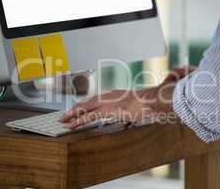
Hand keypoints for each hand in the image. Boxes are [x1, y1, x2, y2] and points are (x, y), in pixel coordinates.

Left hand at [61, 66, 195, 128]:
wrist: (157, 100)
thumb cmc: (155, 99)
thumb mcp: (150, 99)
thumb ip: (146, 100)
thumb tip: (147, 103)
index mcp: (119, 94)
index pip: (100, 98)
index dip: (89, 103)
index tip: (81, 107)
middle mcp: (112, 96)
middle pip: (90, 101)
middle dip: (77, 107)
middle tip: (66, 114)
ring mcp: (109, 102)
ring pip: (86, 108)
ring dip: (73, 115)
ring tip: (63, 121)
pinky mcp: (109, 110)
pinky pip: (90, 116)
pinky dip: (79, 121)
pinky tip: (72, 126)